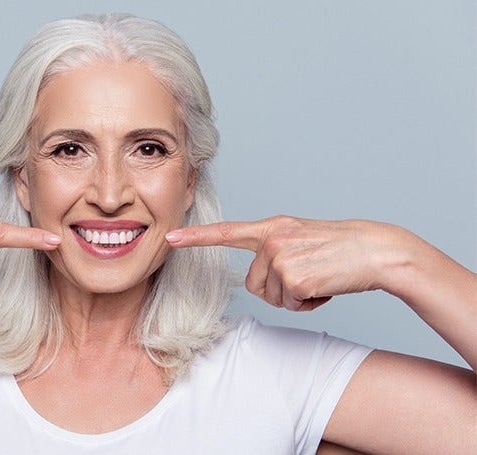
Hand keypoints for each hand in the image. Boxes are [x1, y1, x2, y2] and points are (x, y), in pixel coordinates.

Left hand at [166, 216, 405, 310]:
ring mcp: (280, 257)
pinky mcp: (292, 276)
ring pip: (271, 297)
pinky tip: (325, 287)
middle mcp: (272, 239)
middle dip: (278, 291)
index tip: (169, 239)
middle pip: (253, 284)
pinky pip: (290, 305)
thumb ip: (275, 250)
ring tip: (319, 278)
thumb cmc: (341, 249)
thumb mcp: (302, 239)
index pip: (227, 232)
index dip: (197, 238)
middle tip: (308, 277)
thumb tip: (259, 280)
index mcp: (273, 227)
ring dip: (295, 298)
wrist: (375, 250)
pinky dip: (309, 304)